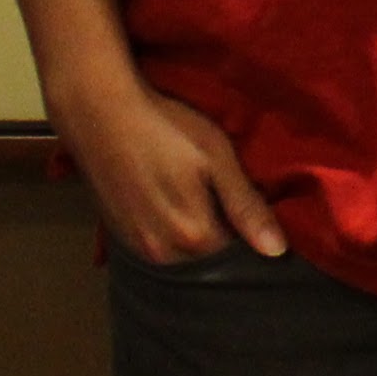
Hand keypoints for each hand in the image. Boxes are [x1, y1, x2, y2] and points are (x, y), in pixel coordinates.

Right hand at [55, 71, 289, 266]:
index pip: (239, 258)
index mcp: (194, 235)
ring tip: (199, 201)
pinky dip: (171, 237)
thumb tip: (278, 250)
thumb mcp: (216, 156)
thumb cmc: (164, 126)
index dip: (251, 236)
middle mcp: (164, 254)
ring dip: (195, 240)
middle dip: (223, 240)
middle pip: (208, 263)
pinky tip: (172, 205)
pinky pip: (158, 250)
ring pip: (182, 260)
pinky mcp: (119, 238)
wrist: (98, 112)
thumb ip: (245, 205)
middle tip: (226, 202)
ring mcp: (137, 249)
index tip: (255, 212)